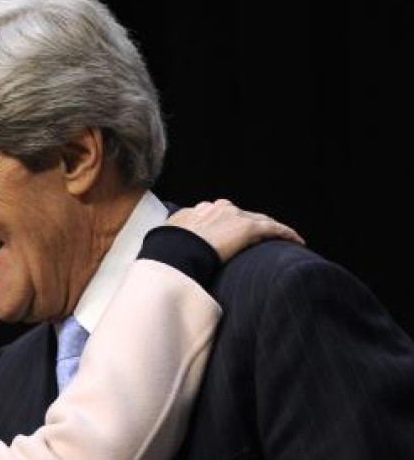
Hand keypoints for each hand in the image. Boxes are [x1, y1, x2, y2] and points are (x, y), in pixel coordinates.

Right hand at [167, 199, 303, 261]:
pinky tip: (296, 241)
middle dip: (251, 226)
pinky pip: (273, 229)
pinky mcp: (247, 227)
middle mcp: (218, 208)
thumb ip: (171, 239)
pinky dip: (285, 234)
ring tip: (283, 239)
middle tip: (259, 239)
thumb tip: (163, 249)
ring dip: (272, 230)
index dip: (227, 225)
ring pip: (260, 220)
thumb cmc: (167, 251)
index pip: (220, 215)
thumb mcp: (165, 242)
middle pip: (242, 216)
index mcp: (199, 210)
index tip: (230, 235)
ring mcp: (234, 216)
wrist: (176, 251)